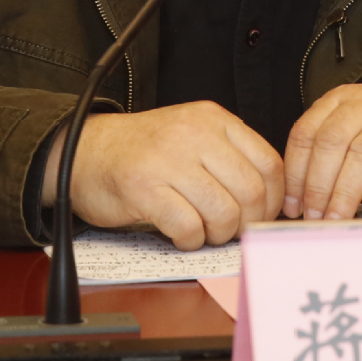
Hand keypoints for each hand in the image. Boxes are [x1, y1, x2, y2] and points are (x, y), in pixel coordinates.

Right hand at [39, 102, 282, 250]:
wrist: (87, 151)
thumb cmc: (146, 152)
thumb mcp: (193, 134)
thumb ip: (229, 154)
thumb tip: (271, 198)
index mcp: (212, 119)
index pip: (268, 162)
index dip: (274, 199)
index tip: (263, 215)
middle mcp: (193, 134)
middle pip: (250, 191)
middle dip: (247, 223)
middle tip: (232, 231)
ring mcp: (168, 159)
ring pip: (223, 212)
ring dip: (219, 235)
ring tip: (204, 233)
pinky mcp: (144, 188)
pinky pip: (188, 226)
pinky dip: (190, 241)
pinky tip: (181, 235)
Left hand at [282, 84, 361, 220]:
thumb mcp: (356, 145)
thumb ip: (330, 164)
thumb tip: (299, 205)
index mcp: (342, 100)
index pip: (306, 132)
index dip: (295, 172)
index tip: (292, 206)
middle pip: (332, 140)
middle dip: (318, 184)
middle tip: (315, 217)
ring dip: (347, 190)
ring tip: (339, 218)